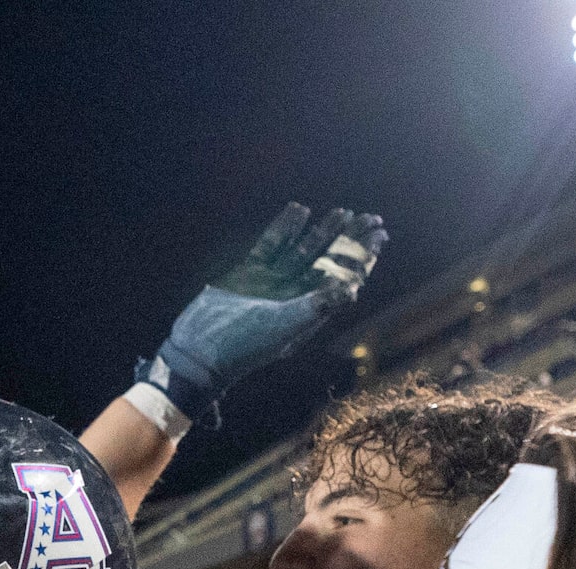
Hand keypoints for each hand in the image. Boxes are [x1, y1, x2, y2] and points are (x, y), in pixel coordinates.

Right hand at [152, 204, 387, 420]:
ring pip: (303, 252)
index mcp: (308, 312)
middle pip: (329, 262)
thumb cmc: (243, 346)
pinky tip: (298, 211)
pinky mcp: (248, 274)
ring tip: (342, 212)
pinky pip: (270, 246)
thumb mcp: (282, 326)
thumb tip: (352, 289)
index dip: (361, 258)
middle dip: (349, 240)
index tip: (377, 236)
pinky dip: (283, 229)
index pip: (343, 280)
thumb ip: (316, 306)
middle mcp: (294, 296)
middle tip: (369, 218)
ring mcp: (271, 284)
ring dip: (322, 233)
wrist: (198, 350)